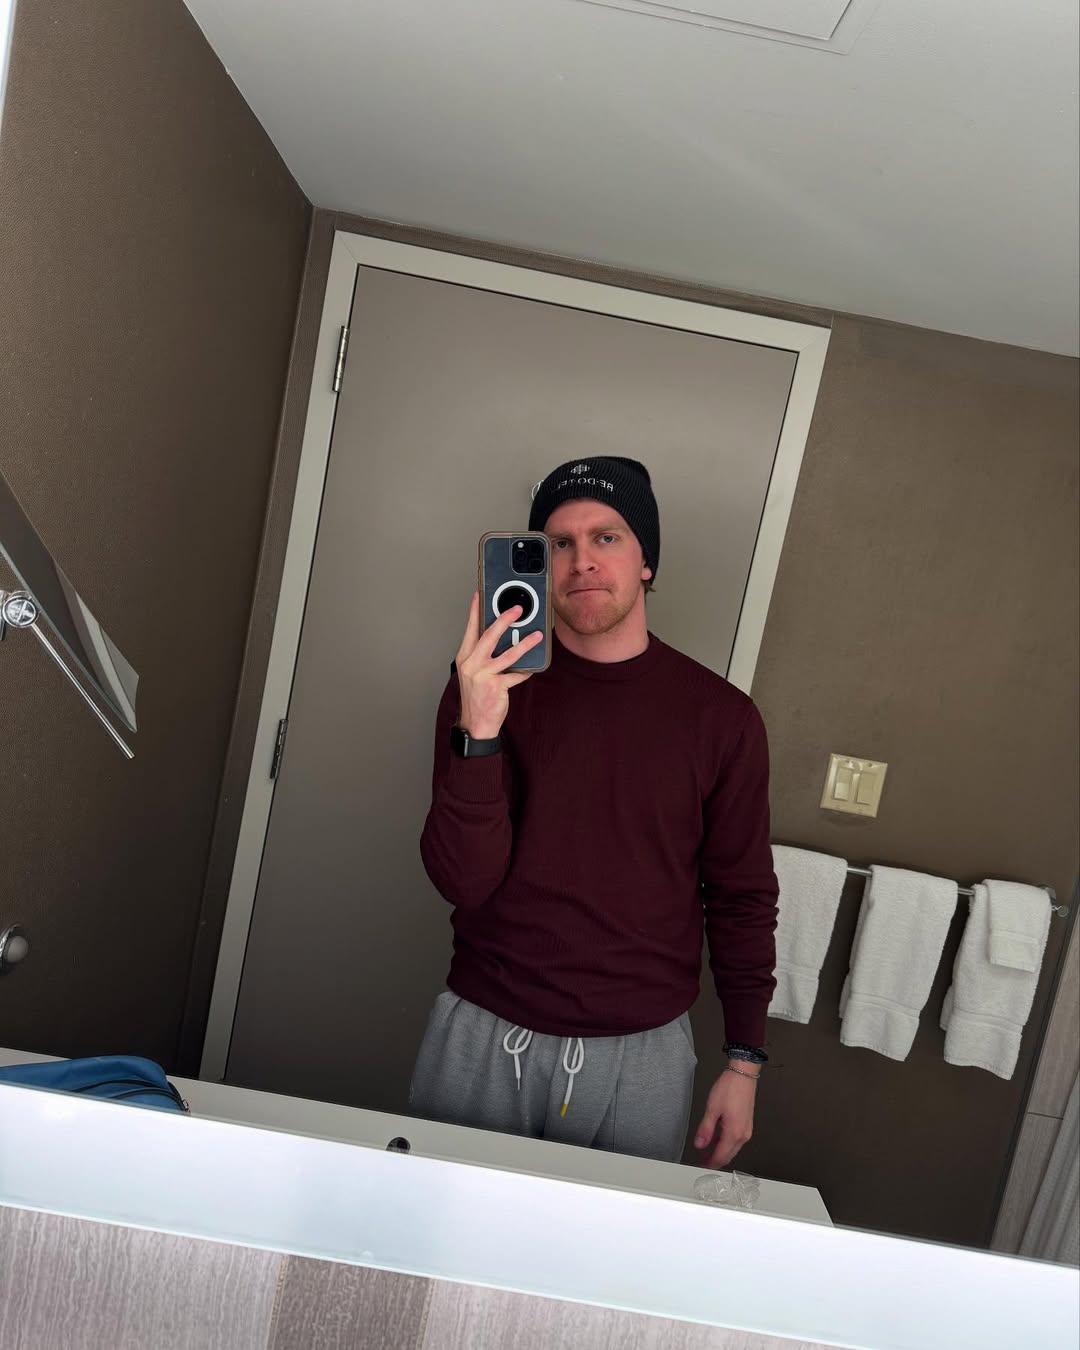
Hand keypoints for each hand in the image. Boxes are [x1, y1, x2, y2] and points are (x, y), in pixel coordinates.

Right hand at [456, 591, 542, 739]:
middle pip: (489, 636)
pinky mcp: (496, 686)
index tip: (479, 594)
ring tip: (537, 635)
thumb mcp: (474, 672)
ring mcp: (483, 675)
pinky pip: (515, 674)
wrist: (475, 723)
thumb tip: (501, 637)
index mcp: (465, 657)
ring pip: (507, 654)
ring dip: (525, 644)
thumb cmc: (476, 696)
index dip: (475, 611)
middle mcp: (472, 664)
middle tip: (517, 609)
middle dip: (504, 619)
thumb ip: (483, 654)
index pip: (470, 629)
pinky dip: (525, 670)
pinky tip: (533, 667)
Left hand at [693, 1067, 756, 1169]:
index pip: (720, 1156)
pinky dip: (726, 1144)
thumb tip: (699, 1145)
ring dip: (721, 1153)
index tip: (701, 1167)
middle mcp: (743, 1134)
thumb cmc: (730, 1088)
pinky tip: (718, 1140)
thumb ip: (705, 1129)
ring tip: (708, 1153)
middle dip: (715, 1161)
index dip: (710, 1164)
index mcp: (734, 1133)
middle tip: (703, 1163)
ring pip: (733, 1149)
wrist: (743, 1074)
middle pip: (728, 1155)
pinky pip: (736, 1140)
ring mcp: (747, 1129)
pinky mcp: (747, 1123)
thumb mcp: (712, 1109)